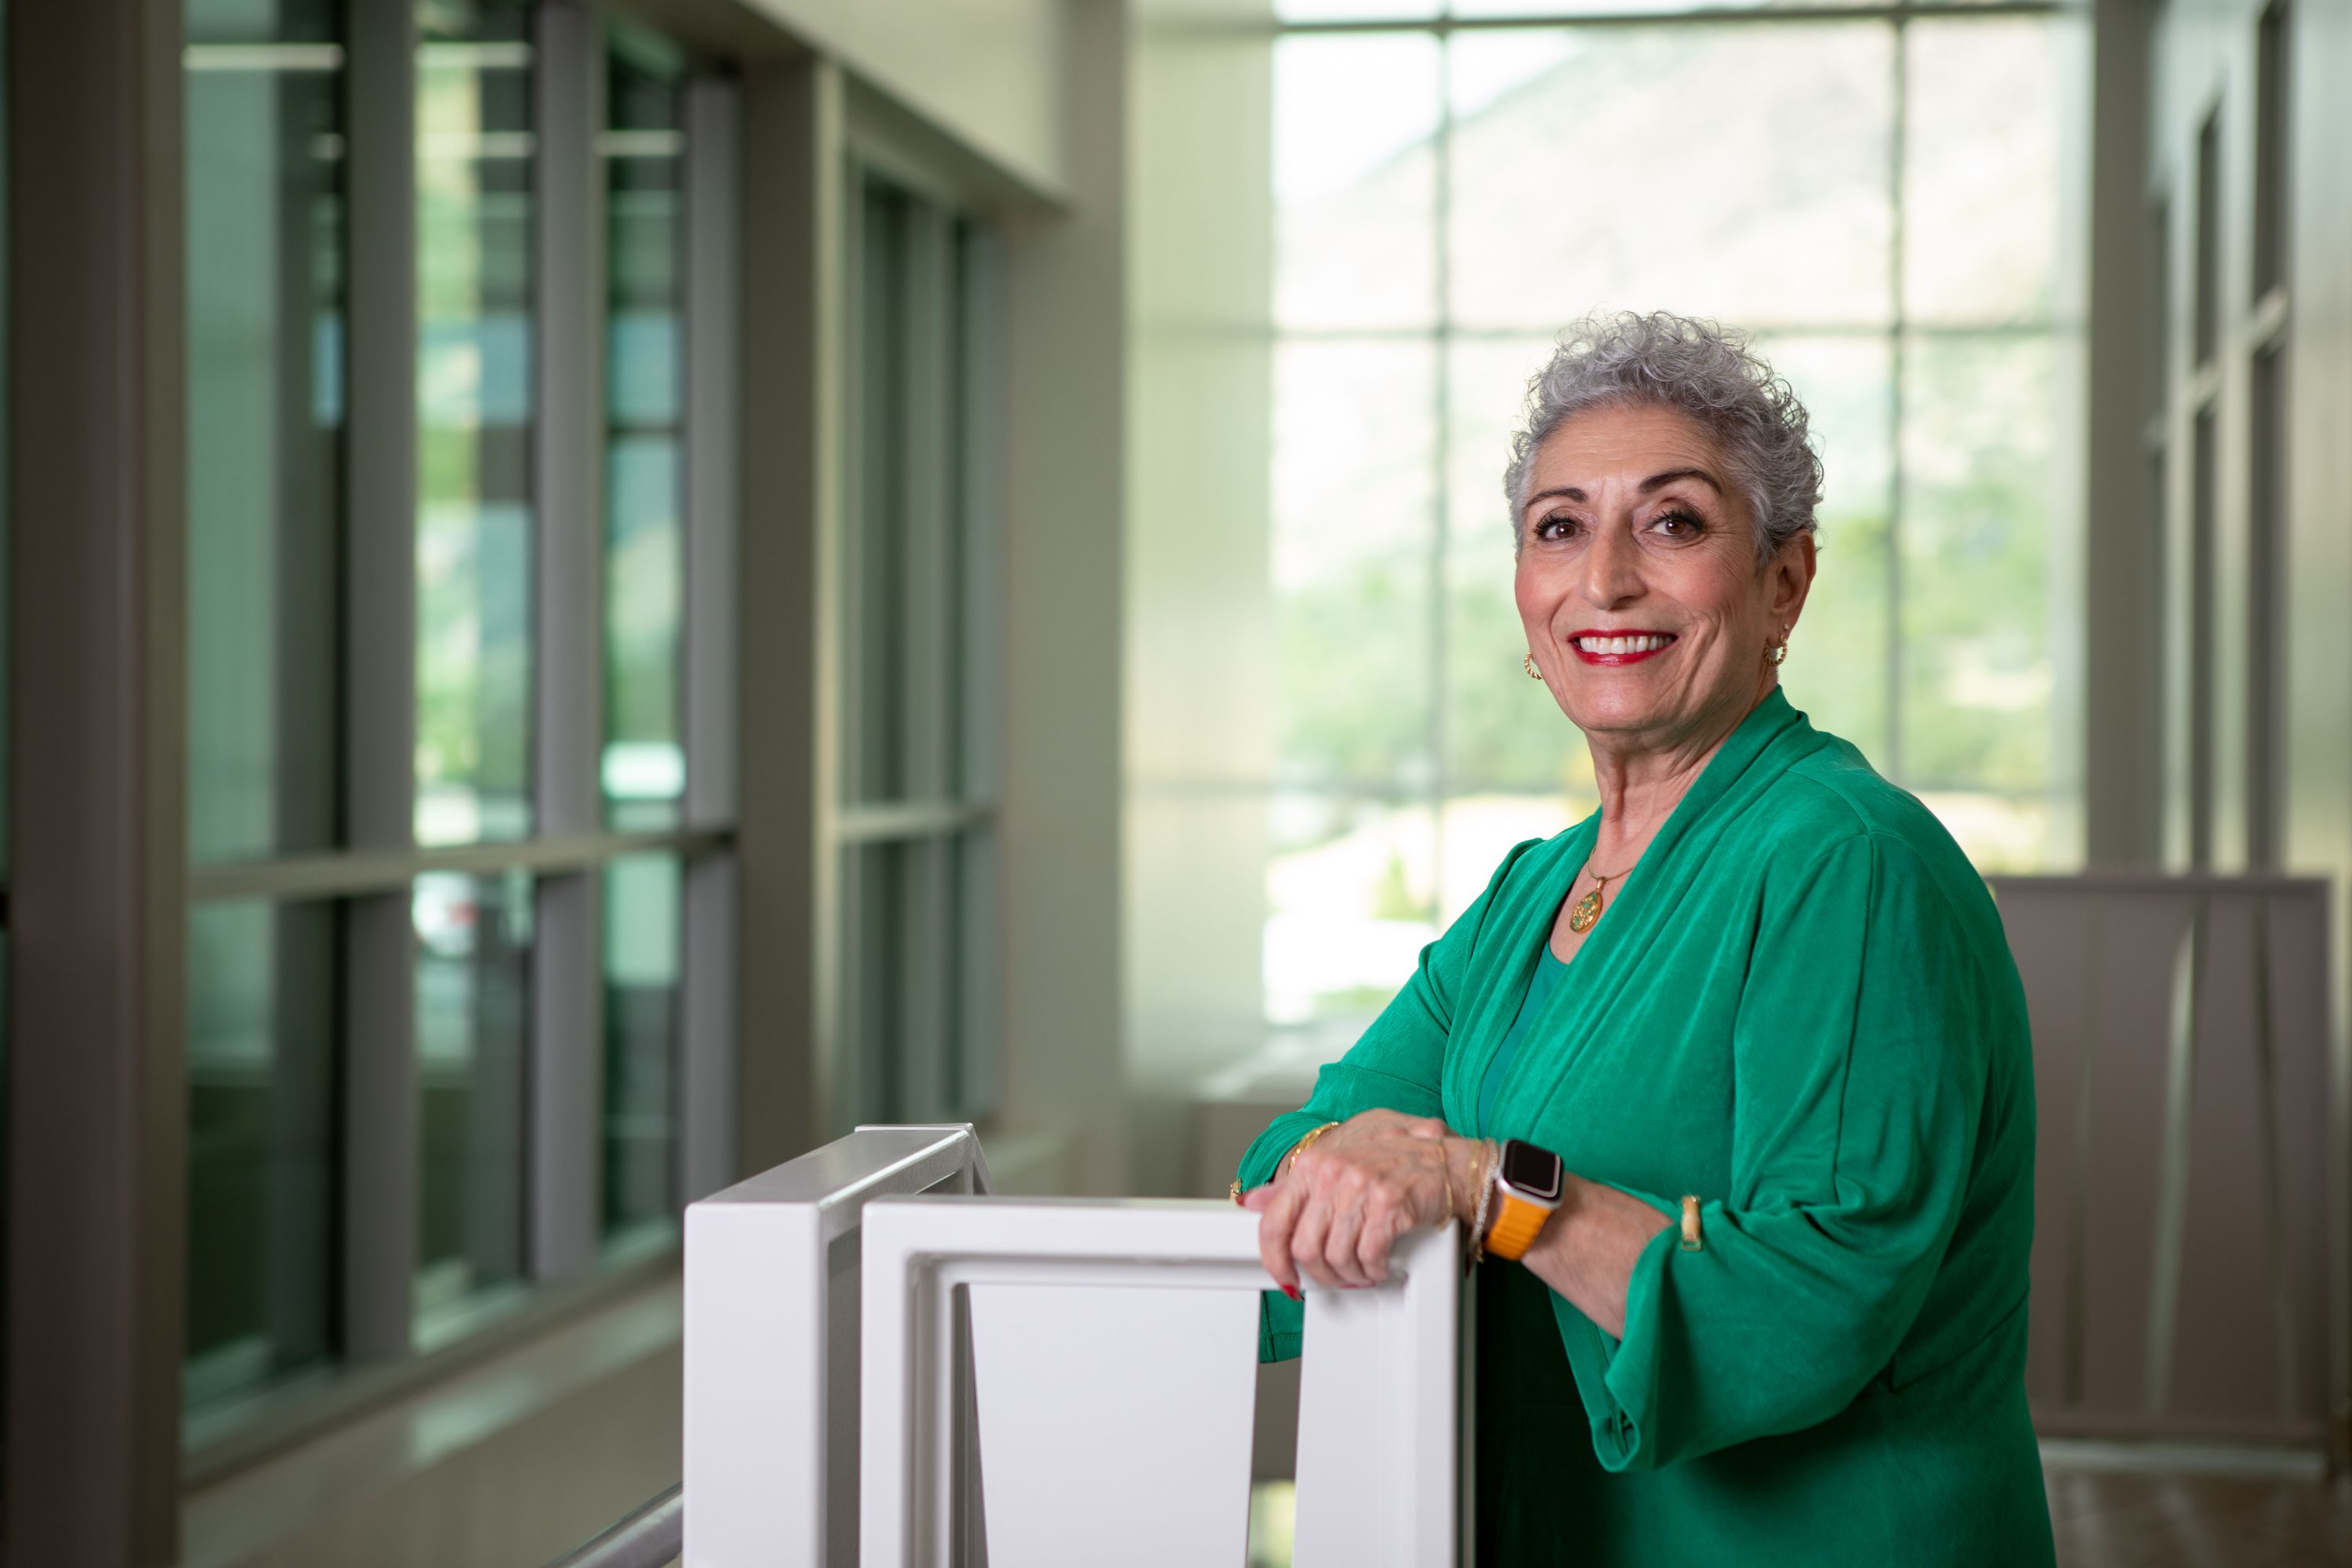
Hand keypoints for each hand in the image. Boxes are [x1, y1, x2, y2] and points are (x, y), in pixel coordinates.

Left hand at [1243, 1111, 1473, 1292]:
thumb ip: (1294, 1185)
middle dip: (1321, 1274)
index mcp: (1313, 1164)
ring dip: (1350, 1275)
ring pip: (1336, 1256)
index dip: (1275, 1260)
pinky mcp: (1388, 1205)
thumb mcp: (1337, 1163)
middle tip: (1337, 1277)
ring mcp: (1360, 1187)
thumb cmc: (1393, 1162)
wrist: (1446, 1161)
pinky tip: (1379, 1266)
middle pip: (1306, 1248)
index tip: (1284, 1277)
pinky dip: (1373, 1270)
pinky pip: (1368, 1256)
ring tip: (1361, 1271)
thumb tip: (1254, 1200)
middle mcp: (1332, 1173)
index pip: (1274, 1222)